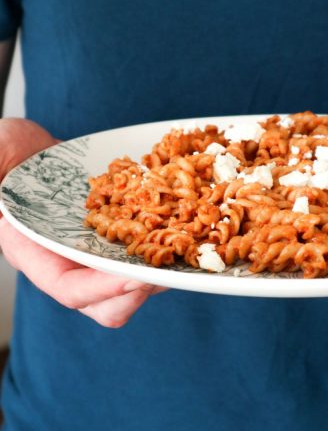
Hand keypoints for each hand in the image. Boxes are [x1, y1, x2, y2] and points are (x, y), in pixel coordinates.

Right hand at [0, 118, 165, 326]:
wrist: (38, 151)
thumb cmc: (9, 154)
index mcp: (36, 253)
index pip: (68, 289)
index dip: (100, 291)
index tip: (135, 278)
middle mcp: (71, 261)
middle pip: (108, 302)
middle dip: (140, 292)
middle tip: (170, 267)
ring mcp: (98, 252)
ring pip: (133, 282)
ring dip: (161, 272)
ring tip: (186, 249)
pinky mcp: (119, 236)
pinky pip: (145, 254)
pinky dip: (166, 247)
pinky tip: (185, 226)